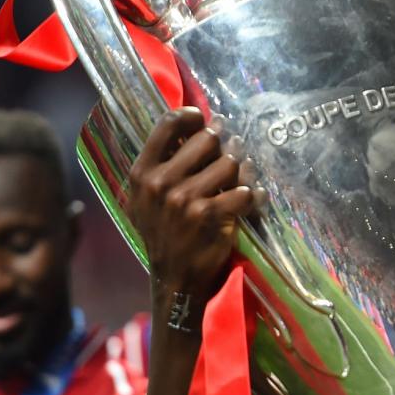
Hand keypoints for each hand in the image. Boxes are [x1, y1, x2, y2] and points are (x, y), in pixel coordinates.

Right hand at [127, 107, 263, 301]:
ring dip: (241, 172)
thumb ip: (162, 164)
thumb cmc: (162, 233)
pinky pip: (244, 191)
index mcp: (142, 173)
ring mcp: (185, 199)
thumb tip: (194, 126)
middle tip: (229, 157)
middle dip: (224, 147)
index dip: (191, 117)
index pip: (167, 124)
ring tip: (241, 181)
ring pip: (231, 163)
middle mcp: (161, 183)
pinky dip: (252, 196)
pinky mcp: (210, 216)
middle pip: (207, 139)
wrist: (174, 277)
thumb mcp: (146, 198)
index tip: (203, 121)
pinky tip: (251, 200)